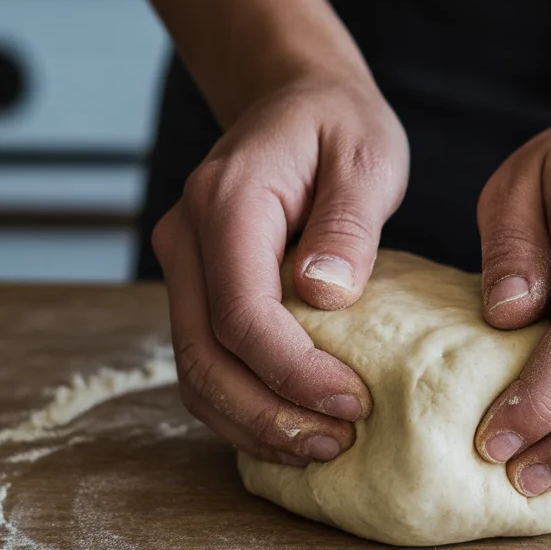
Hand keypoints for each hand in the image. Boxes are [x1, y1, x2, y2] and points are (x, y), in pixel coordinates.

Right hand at [152, 70, 407, 464]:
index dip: (292, 370)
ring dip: (252, 422)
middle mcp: (187, 239)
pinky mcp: (198, 288)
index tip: (353, 403)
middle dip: (269, 414)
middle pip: (204, 356)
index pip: (241, 312)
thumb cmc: (336, 124)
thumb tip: (324, 295)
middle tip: (338, 445)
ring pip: (194, 371)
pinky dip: (241, 405)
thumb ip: (346, 224)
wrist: (292, 99)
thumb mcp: (365, 156)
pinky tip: (291, 428)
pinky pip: (204, 362)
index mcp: (225, 202)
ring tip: (321, 449)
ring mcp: (185, 267)